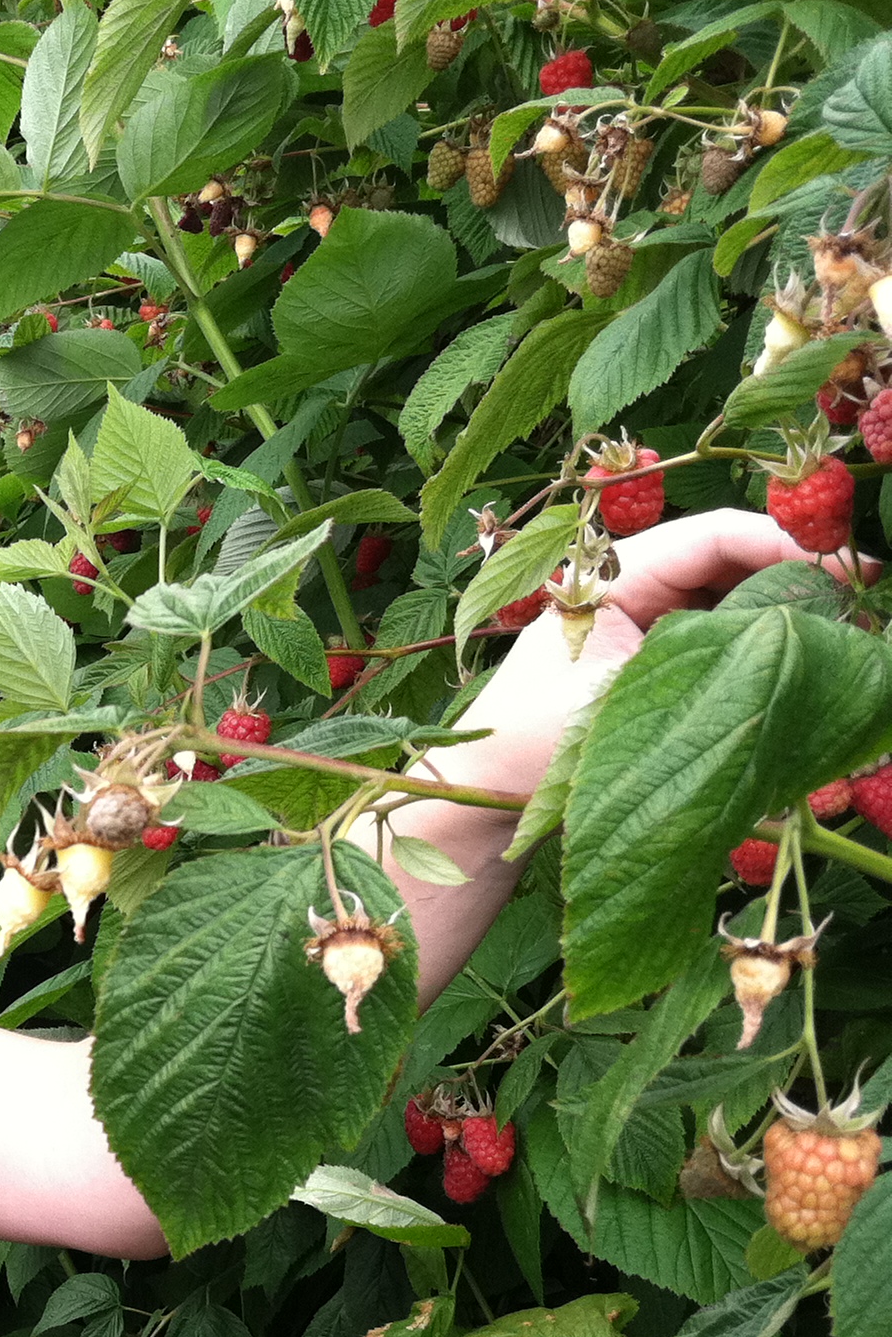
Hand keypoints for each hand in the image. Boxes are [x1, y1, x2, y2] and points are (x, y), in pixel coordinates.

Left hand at [443, 507, 854, 794]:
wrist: (483, 802)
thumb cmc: (532, 746)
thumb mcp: (623, 696)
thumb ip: (707, 658)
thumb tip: (800, 632)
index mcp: (607, 577)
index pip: (711, 534)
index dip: (787, 538)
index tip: (851, 565)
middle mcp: (625, 591)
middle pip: (729, 562)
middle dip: (799, 575)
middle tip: (865, 603)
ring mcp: (640, 630)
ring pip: (731, 602)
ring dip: (787, 614)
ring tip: (848, 633)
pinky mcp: (651, 669)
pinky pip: (719, 642)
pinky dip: (762, 648)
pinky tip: (807, 665)